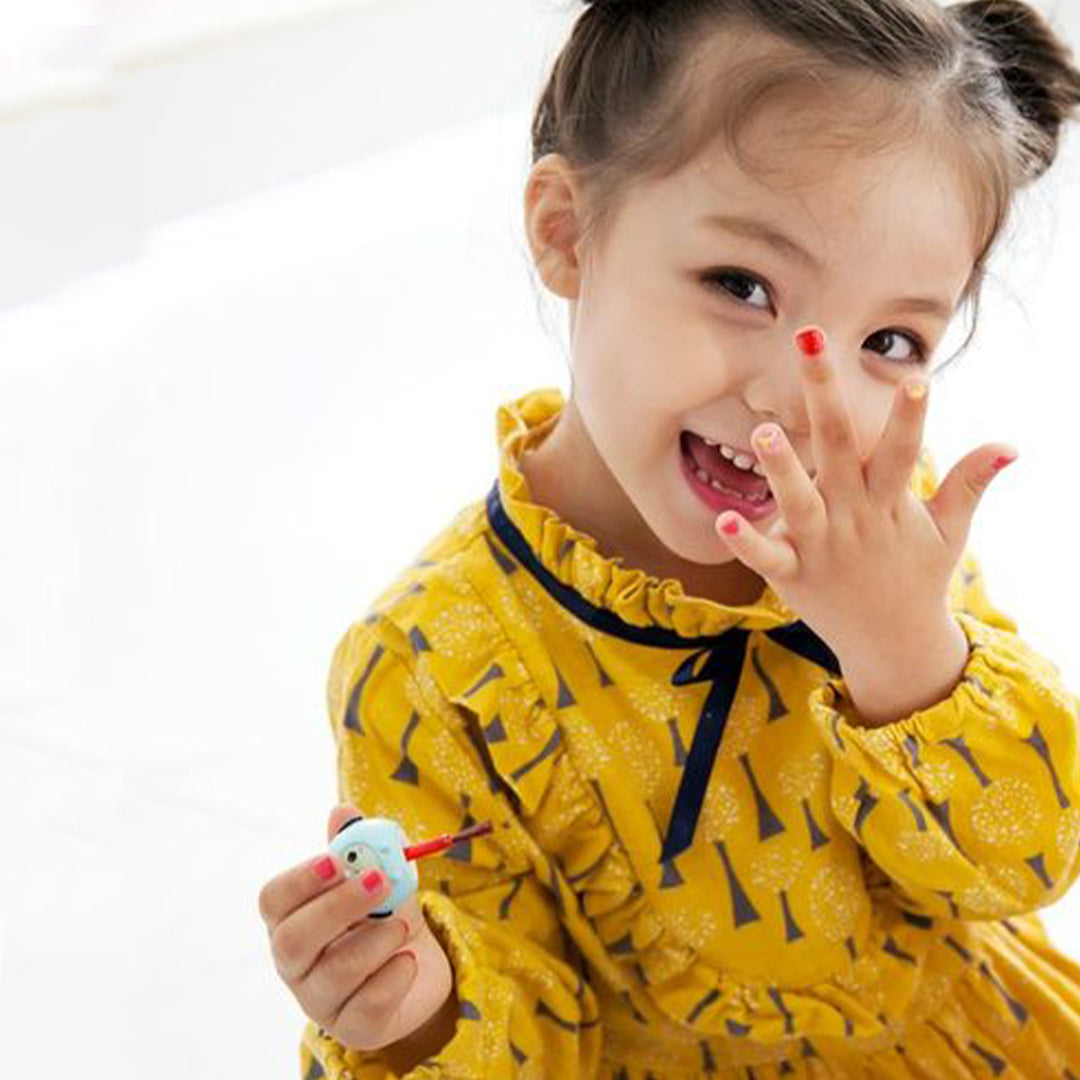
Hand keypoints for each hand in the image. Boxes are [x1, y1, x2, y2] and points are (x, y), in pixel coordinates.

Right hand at [258, 804, 454, 1053]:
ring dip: (376, 940)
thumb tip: (343, 812)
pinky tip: (408, 959)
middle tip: (381, 881)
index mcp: (292, 918)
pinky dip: (393, 978)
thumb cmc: (383, 914)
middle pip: (294, 941)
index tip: (335, 860)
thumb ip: (362, 847)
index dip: (300, 880)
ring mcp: (321, 1000)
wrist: (416, 965)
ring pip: (334, 974)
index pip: (274, 900)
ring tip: (404, 922)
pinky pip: (367, 1008)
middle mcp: (296, 963)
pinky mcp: (355, 1028)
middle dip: (338, 907)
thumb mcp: (379, 875)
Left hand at [713, 326, 1017, 660]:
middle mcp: (853, 515)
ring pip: (799, 502)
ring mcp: (821, 545)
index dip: (910, 418)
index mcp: (889, 500)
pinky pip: (766, 558)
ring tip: (762, 434)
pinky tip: (724, 521)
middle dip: (825, 394)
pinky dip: (747, 542)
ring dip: (782, 469)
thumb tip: (1010, 445)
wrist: (892, 643)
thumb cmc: (917, 574)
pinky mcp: (793, 574)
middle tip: (809, 341)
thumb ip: (969, 484)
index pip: (903, 451)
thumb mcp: (948, 531)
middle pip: (839, 448)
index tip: (916, 378)